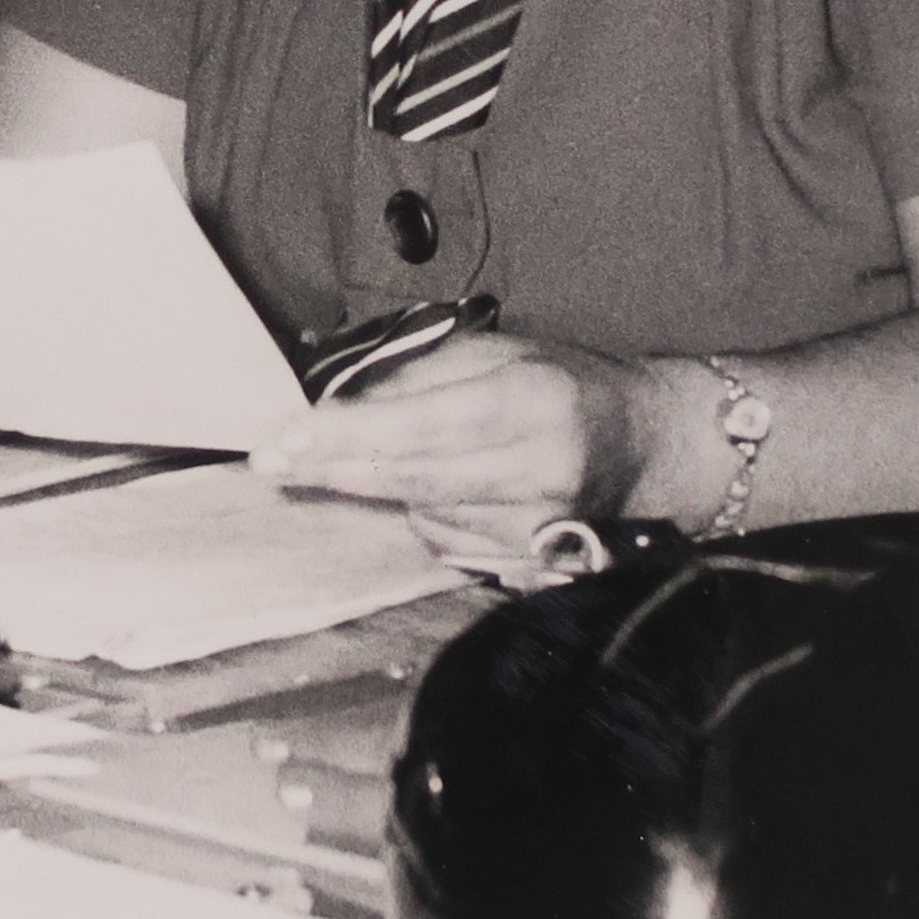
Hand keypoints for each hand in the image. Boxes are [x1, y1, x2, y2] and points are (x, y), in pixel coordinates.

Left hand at [250, 331, 690, 556]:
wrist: (646, 448)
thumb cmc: (563, 387)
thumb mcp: (499, 352)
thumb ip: (418, 374)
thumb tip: (336, 400)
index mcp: (531, 403)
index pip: (423, 425)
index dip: (348, 435)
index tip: (285, 438)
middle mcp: (537, 471)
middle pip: (409, 479)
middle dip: (331, 468)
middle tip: (271, 458)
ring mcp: (536, 529)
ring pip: (418, 512)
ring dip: (375, 487)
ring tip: (374, 456)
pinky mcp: (530, 565)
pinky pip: (443, 540)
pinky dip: (419, 512)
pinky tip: (435, 487)